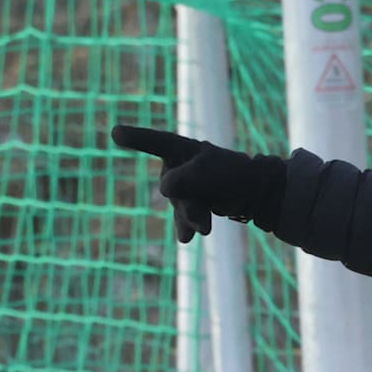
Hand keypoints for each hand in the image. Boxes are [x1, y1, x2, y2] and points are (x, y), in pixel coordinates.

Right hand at [111, 125, 284, 242]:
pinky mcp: (190, 202)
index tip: (116, 132)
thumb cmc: (234, 174)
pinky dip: (186, 226)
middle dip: (186, 203)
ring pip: (177, 204)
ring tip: (206, 229)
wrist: (254, 193)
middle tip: (203, 217)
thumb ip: (187, 178)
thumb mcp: (212, 172)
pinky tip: (186, 238)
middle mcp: (178, 166)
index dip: (137, 138)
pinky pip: (182, 216)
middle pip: (170, 187)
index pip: (157, 142)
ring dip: (190, 216)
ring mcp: (183, 185)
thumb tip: (163, 188)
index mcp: (183, 149)